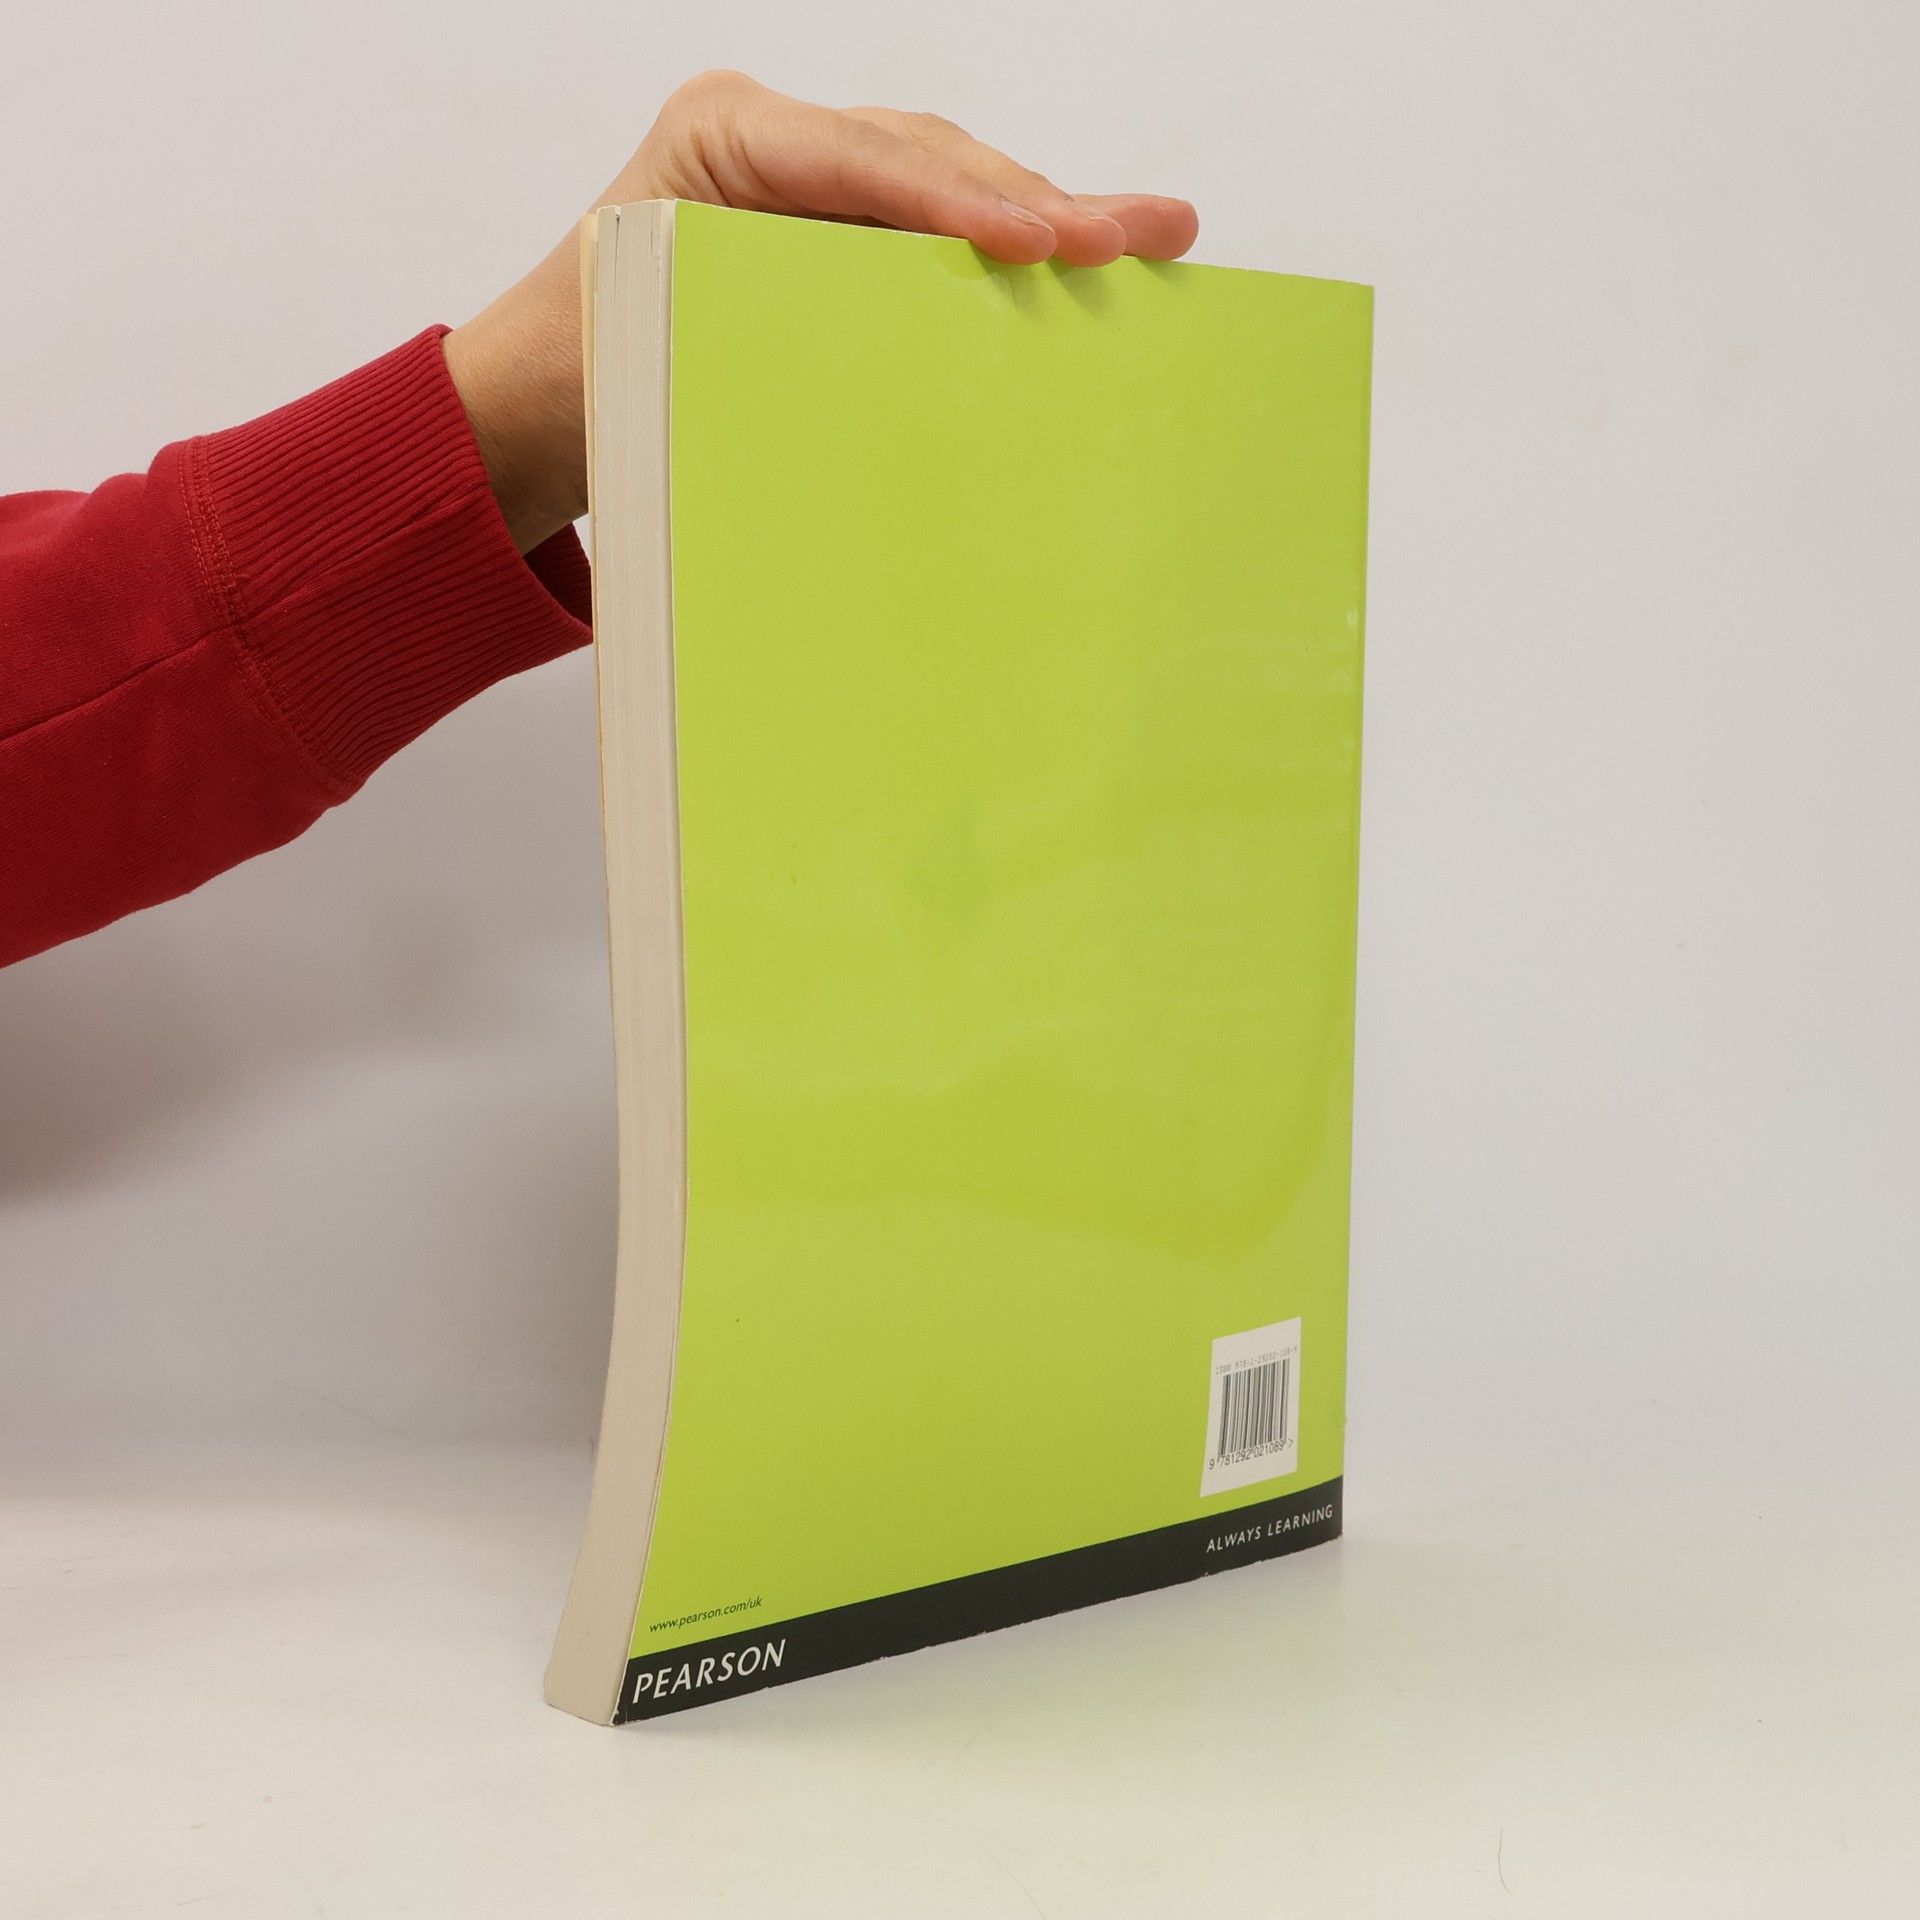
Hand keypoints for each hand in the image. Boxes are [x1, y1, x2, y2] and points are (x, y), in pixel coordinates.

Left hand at [443, 71, 1199, 550]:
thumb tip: (905, 395)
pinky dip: (1010, 255)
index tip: (1040, 242)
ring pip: (950, 185)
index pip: (864, 159)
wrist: (537, 403)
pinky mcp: (841, 232)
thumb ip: (780, 349)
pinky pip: (936, 232)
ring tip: (1152, 240)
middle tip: (1136, 236)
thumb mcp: (669, 357)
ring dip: (1049, 222)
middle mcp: (777, 144)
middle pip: (930, 158)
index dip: (959, 200)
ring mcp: (815, 183)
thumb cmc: (585, 378)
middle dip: (1038, 204)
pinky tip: (1092, 263)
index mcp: (720, 142)